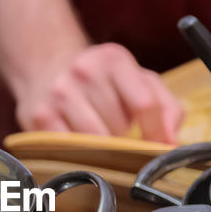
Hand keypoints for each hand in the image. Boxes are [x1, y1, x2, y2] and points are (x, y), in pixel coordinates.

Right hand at [14, 43, 183, 143]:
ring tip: (99, 132)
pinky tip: (78, 137)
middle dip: (124, 136)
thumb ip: (167, 107)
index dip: (156, 132)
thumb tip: (170, 141)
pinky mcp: (40, 116)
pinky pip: (70, 149)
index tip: (159, 145)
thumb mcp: (140, 81)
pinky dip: (79, 152)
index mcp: (114, 59)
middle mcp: (84, 70)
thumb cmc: (103, 81)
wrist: (49, 68)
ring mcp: (59, 93)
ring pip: (96, 141)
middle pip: (119, 127)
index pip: (145, 104)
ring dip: (103, 146)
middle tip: (118, 129)